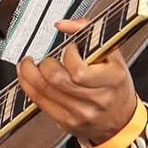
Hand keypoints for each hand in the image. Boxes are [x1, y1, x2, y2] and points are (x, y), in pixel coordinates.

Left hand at [17, 18, 136, 143]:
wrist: (121, 119)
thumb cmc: (116, 85)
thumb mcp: (112, 55)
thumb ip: (89, 32)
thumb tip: (63, 24)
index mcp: (111, 80)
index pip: (79, 70)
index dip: (68, 54)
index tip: (69, 48)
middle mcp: (95, 99)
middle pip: (55, 80)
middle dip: (43, 64)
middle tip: (42, 57)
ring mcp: (79, 113)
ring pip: (42, 91)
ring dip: (28, 73)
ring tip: (27, 64)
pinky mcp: (66, 122)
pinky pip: (39, 103)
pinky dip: (28, 86)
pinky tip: (27, 77)